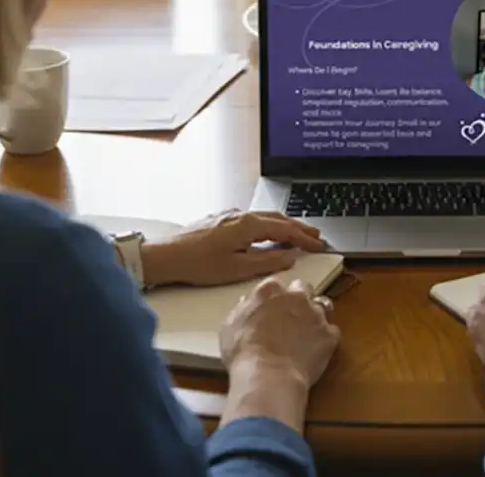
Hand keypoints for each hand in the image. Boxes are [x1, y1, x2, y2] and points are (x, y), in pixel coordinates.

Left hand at [141, 210, 324, 287]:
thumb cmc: (197, 264)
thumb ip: (266, 262)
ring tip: (297, 233)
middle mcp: (241, 215)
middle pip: (278, 219)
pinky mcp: (221, 220)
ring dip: (284, 225)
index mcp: (248, 225)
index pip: (286, 230)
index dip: (305, 238)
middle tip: (316, 235)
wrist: (165, 256)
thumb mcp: (237, 269)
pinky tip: (267, 233)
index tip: (319, 245)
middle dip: (299, 227)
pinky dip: (268, 225)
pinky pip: (253, 219)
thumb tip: (288, 258)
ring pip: (265, 217)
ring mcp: (230, 215)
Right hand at [217, 278, 340, 430]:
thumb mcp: (230, 327)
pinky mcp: (330, 334)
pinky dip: (325, 338)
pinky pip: (332, 331)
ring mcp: (316, 314)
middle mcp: (296, 296)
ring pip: (322, 305)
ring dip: (315, 314)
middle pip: (302, 288)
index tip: (270, 309)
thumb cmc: (243, 352)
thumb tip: (247, 302)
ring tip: (308, 331)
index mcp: (269, 290)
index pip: (275, 285)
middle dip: (298, 298)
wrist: (269, 376)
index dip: (273, 297)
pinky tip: (317, 349)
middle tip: (291, 315)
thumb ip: (242, 310)